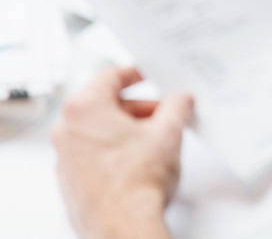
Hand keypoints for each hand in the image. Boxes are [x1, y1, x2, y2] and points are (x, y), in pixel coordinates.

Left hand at [52, 67, 192, 238]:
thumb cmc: (136, 183)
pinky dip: (115, 152)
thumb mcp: (169, 133)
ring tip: (156, 142)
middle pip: (105, 105)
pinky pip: (94, 154)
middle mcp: (67, 130)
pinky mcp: (71, 179)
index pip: (109, 76)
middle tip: (164, 114)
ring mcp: (66, 156)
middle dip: (138, 109)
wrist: (123, 225)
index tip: (146, 74)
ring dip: (127, 131)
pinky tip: (140, 163)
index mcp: (84, 109)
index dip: (135, 73)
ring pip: (99, 131)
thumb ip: (177, 107)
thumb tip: (181, 100)